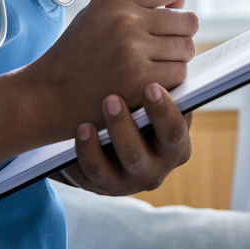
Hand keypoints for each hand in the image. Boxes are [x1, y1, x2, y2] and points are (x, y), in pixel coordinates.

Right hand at [24, 0, 197, 139]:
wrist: (47, 95)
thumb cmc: (75, 56)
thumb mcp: (95, 15)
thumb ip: (133, 6)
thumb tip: (177, 8)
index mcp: (115, 0)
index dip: (177, 5)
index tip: (169, 18)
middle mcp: (126, 21)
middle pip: (188, 21)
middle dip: (181, 35)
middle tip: (164, 48)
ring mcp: (134, 51)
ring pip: (187, 49)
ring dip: (176, 60)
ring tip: (152, 66)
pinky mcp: (140, 81)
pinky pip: (179, 74)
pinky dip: (170, 81)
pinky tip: (149, 82)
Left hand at [60, 83, 193, 195]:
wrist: (116, 138)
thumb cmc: (144, 108)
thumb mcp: (156, 104)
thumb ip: (161, 90)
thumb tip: (165, 60)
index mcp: (176, 146)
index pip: (174, 131)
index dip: (163, 110)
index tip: (150, 86)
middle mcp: (155, 170)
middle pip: (138, 154)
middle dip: (123, 127)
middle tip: (110, 99)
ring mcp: (127, 183)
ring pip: (107, 171)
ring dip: (94, 147)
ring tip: (84, 125)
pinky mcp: (101, 188)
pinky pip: (87, 177)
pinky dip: (79, 157)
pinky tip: (73, 137)